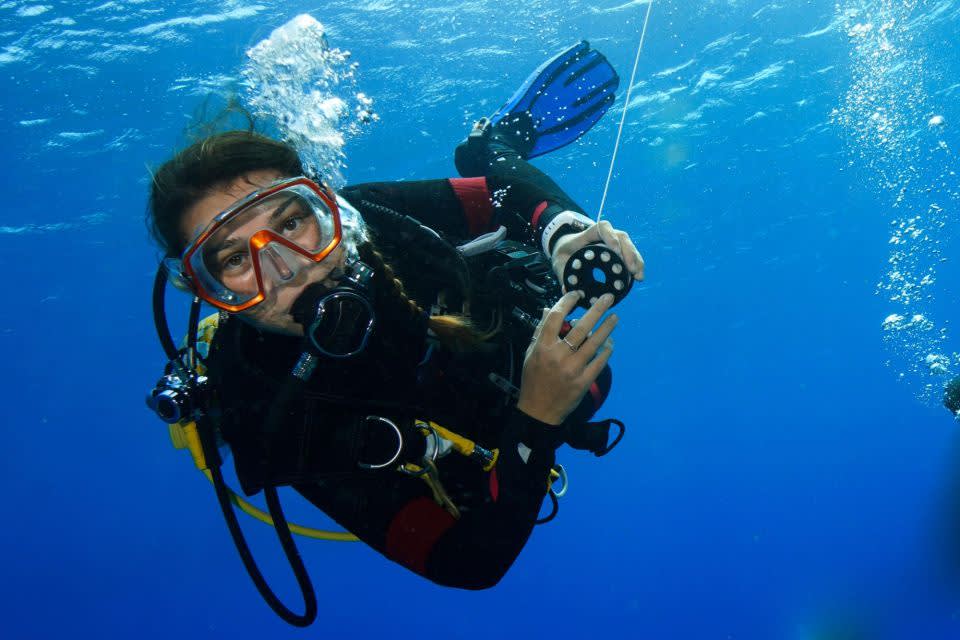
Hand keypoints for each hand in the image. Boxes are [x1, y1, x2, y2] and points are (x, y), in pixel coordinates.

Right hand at [516, 290, 617, 424]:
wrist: (538, 410)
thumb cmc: (533, 379)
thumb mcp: (530, 354)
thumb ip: (540, 331)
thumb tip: (549, 309)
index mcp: (543, 347)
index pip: (556, 318)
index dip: (567, 302)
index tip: (578, 294)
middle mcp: (558, 356)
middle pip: (580, 328)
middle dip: (596, 310)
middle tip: (608, 298)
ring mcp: (572, 369)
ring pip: (593, 344)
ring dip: (607, 329)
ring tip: (615, 317)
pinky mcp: (583, 382)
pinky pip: (599, 363)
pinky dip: (606, 351)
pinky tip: (611, 343)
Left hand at [551, 220, 643, 285]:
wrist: (567, 249)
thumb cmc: (564, 254)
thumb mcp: (559, 262)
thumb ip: (562, 273)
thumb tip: (566, 289)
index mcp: (589, 234)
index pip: (602, 228)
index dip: (611, 237)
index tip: (615, 251)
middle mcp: (604, 235)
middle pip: (621, 237)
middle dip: (629, 253)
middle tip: (632, 270)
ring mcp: (614, 241)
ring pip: (628, 245)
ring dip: (636, 260)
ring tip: (638, 276)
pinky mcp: (618, 250)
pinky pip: (630, 254)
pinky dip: (636, 264)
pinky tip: (638, 277)